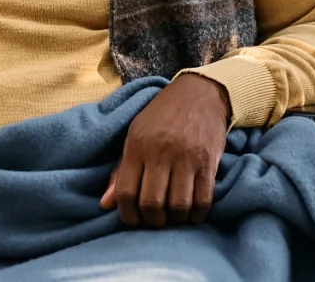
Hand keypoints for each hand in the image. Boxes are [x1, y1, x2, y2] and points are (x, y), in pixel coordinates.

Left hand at [100, 75, 229, 227]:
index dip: (127, 215)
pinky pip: (203, 199)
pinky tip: (192, 213)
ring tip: (173, 217)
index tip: (134, 220)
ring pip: (178, 205)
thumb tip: (105, 205)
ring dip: (175, 220)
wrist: (200, 93)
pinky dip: (197, 214)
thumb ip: (120, 171)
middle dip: (152, 221)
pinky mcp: (208, 161)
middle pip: (152, 203)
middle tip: (155, 221)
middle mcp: (161, 152)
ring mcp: (187, 157)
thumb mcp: (135, 135)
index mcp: (137, 146)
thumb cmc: (162, 117)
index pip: (126, 192)